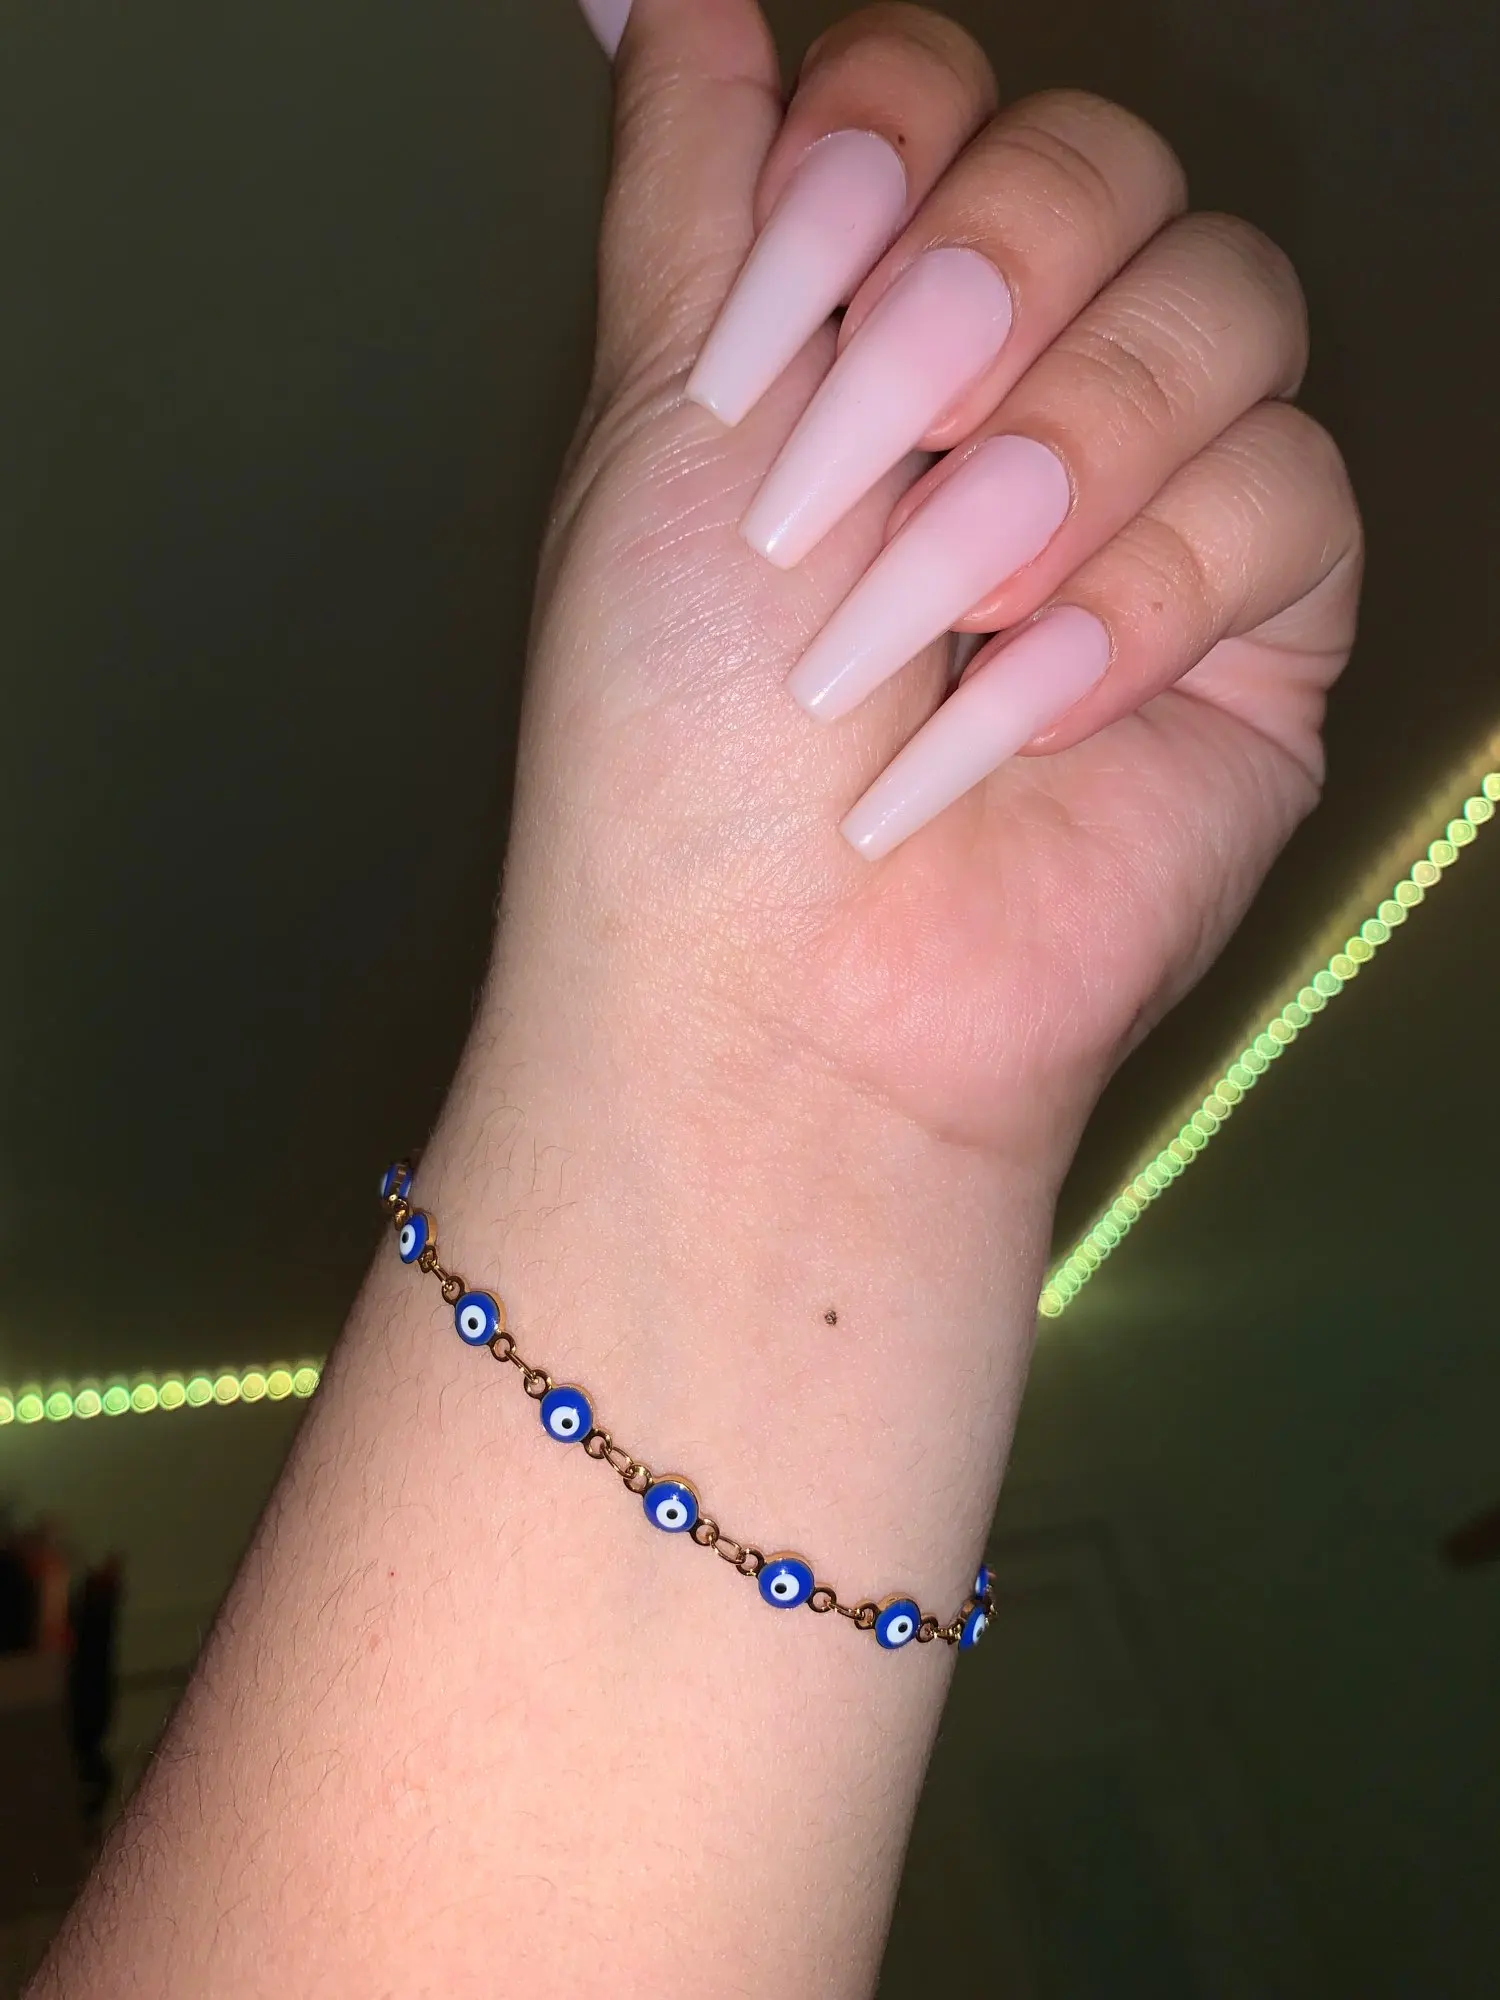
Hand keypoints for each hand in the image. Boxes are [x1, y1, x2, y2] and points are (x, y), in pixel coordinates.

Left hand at [506, 0, 1359, 1177]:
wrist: (781, 985)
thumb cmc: (684, 741)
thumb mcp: (657, 423)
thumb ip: (689, 188)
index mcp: (868, 326)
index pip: (955, 97)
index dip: (895, 140)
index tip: (804, 279)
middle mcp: (1020, 389)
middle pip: (1111, 168)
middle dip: (980, 301)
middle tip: (875, 451)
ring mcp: (1152, 503)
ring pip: (1227, 311)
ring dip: (1064, 457)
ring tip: (943, 611)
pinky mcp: (1261, 628)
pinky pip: (1292, 498)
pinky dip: (1150, 597)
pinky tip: (1037, 703)